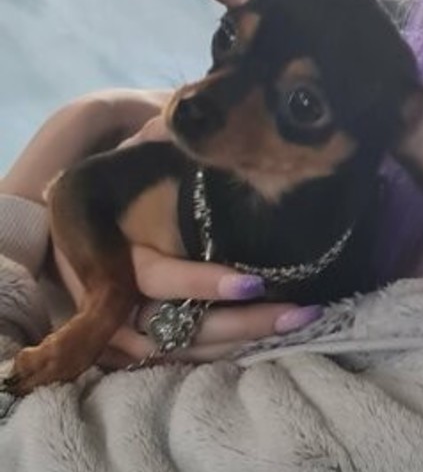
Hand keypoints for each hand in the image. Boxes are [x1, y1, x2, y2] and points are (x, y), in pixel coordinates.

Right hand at [4, 92, 320, 367]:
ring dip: (243, 342)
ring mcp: (125, 326)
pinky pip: (182, 357)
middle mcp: (117, 298)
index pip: (160, 278)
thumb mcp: (127, 159)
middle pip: (183, 326)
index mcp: (112, 254)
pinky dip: (222, 354)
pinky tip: (268, 339)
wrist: (72, 210)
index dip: (205, 282)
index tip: (254, 281)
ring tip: (300, 320)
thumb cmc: (113, 180)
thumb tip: (191, 115)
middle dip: (242, 323)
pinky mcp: (138, 340)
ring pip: (188, 348)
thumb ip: (156, 140)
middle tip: (298, 311)